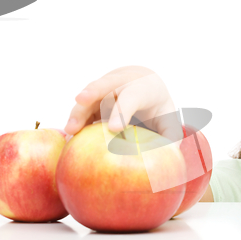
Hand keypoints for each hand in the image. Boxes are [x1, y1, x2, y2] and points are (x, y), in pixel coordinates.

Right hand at [64, 65, 182, 144]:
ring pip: (90, 94)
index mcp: (146, 88)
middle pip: (107, 83)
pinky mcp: (94, 95)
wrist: (145, 84)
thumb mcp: (169, 119)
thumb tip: (166, 157)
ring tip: (70, 130)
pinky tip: (69, 135)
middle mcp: (124, 82)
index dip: (122, 111)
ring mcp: (107, 85)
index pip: (132, 96)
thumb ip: (170, 136)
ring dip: (78, 110)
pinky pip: (84, 105)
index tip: (114, 129)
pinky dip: (76, 118)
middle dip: (94, 91)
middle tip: (80, 100)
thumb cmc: (158, 108)